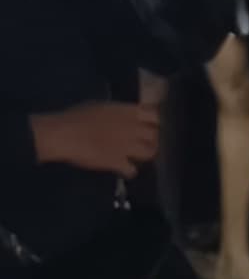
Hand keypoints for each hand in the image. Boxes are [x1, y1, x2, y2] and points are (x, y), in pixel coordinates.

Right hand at [29, 99, 161, 173]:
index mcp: (128, 112)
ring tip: (136, 156)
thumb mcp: (101, 106)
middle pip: (155, 135)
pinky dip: (129, 171)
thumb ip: (118, 112)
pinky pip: (132, 170)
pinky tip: (123, 169)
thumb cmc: (75, 116)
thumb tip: (125, 114)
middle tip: (144, 142)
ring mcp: (128, 146)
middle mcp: (133, 128)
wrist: (63, 134)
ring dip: (145, 154)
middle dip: (152, 139)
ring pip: (150, 152)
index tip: (150, 125)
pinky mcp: (118, 162)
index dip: (154, 122)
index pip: (155, 115)